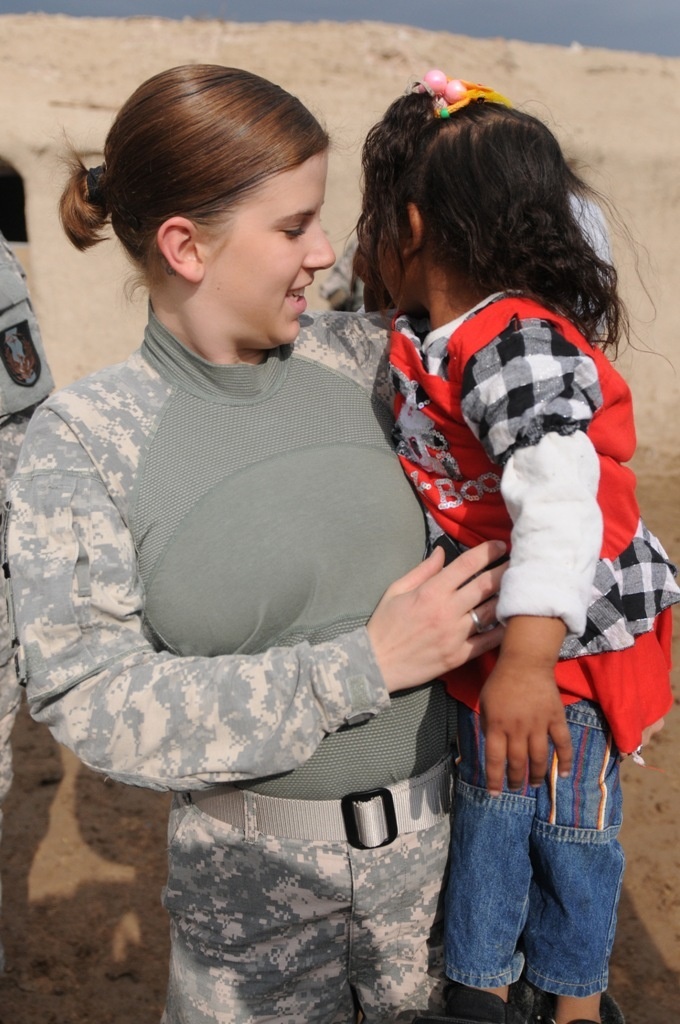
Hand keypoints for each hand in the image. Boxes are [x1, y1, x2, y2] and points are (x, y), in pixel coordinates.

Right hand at [366, 540, 505, 693]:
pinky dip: (503, 630)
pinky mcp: (459, 656)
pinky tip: (512, 620)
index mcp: (431, 592)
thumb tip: (442, 552)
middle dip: (505, 570)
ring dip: (507, 597)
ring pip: (491, 611)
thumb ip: (422, 570)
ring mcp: (455, 635)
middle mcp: (447, 611)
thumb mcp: (396, 590)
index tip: (499, 545)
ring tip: (518, 587)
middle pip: (486, 585)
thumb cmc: (384, 625)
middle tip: (518, 562)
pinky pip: (488, 641)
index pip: (466, 565)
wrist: (377, 664)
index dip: (487, 551)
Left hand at [479, 616, 572, 794]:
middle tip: (516, 788)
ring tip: (534, 784)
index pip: (494, 759)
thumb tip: (493, 747)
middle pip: (517, 762)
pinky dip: (565, 760)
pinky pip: (563, 743)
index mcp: (496, 725)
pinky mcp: (555, 718)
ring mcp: (538, 724)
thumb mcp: (485, 703)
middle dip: (516, 780)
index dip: (494, 779)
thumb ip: (488, 726)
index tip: (495, 793)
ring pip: (539, 758)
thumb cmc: (501, 682)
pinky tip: (562, 774)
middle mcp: (517, 728)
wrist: (525, 662)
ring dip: (536, 775)